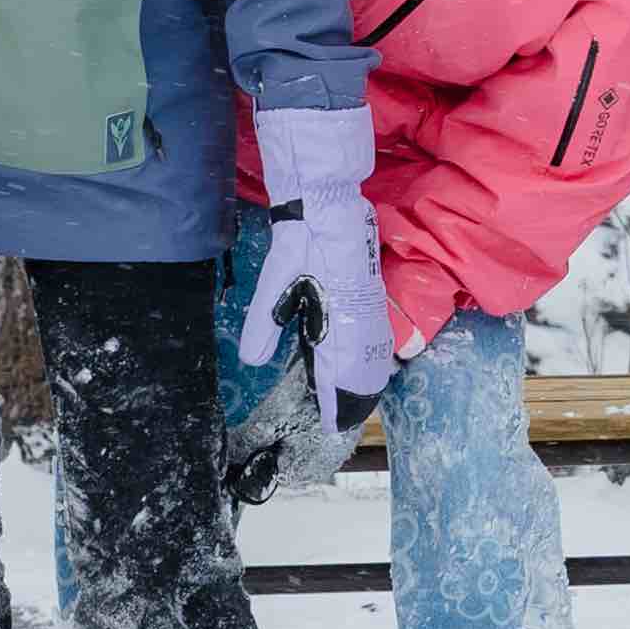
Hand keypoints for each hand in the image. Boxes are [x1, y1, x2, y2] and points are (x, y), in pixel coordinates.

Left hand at [238, 182, 395, 416]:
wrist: (327, 205)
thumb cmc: (300, 243)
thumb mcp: (274, 283)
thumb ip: (263, 324)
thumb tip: (252, 362)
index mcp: (337, 319)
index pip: (336, 373)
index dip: (333, 400)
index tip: (329, 423)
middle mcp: (359, 319)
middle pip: (364, 371)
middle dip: (353, 398)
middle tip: (341, 420)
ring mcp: (370, 307)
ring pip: (375, 356)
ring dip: (364, 380)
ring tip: (353, 401)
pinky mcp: (372, 295)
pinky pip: (377, 338)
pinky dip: (372, 359)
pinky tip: (364, 364)